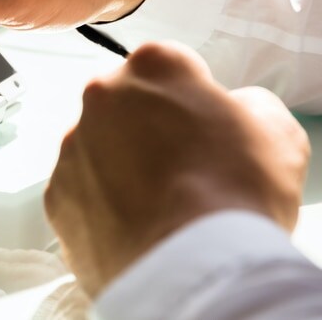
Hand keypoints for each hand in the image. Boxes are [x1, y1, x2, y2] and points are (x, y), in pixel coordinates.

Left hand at [44, 41, 309, 296]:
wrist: (190, 264)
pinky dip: (102, 207)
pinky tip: (137, 227)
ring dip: (122, 168)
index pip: (171, 67)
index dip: (193, 98)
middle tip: (185, 168)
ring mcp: (72, 147)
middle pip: (126, 105)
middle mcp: (100, 97)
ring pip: (98, 149)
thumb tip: (233, 112)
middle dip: (149, 129)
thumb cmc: (236, 192)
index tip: (206, 126)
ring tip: (161, 205)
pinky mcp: (56, 196)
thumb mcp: (275, 131)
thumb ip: (247, 107)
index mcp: (152, 67)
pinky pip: (81, 194)